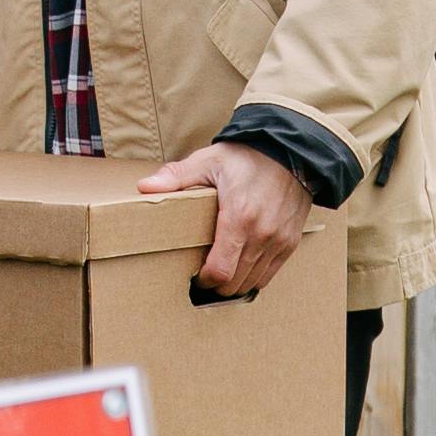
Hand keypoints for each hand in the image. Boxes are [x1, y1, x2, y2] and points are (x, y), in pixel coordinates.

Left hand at [144, 138, 308, 295]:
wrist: (291, 150)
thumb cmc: (247, 156)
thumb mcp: (208, 161)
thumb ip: (176, 176)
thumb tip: (144, 187)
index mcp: (239, 217)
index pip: (221, 271)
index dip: (205, 279)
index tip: (196, 275)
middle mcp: (262, 234)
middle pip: (235, 283)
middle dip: (216, 285)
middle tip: (205, 275)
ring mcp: (279, 240)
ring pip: (252, 283)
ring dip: (235, 283)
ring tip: (222, 272)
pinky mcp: (290, 242)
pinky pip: (270, 275)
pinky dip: (253, 277)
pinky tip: (241, 266)